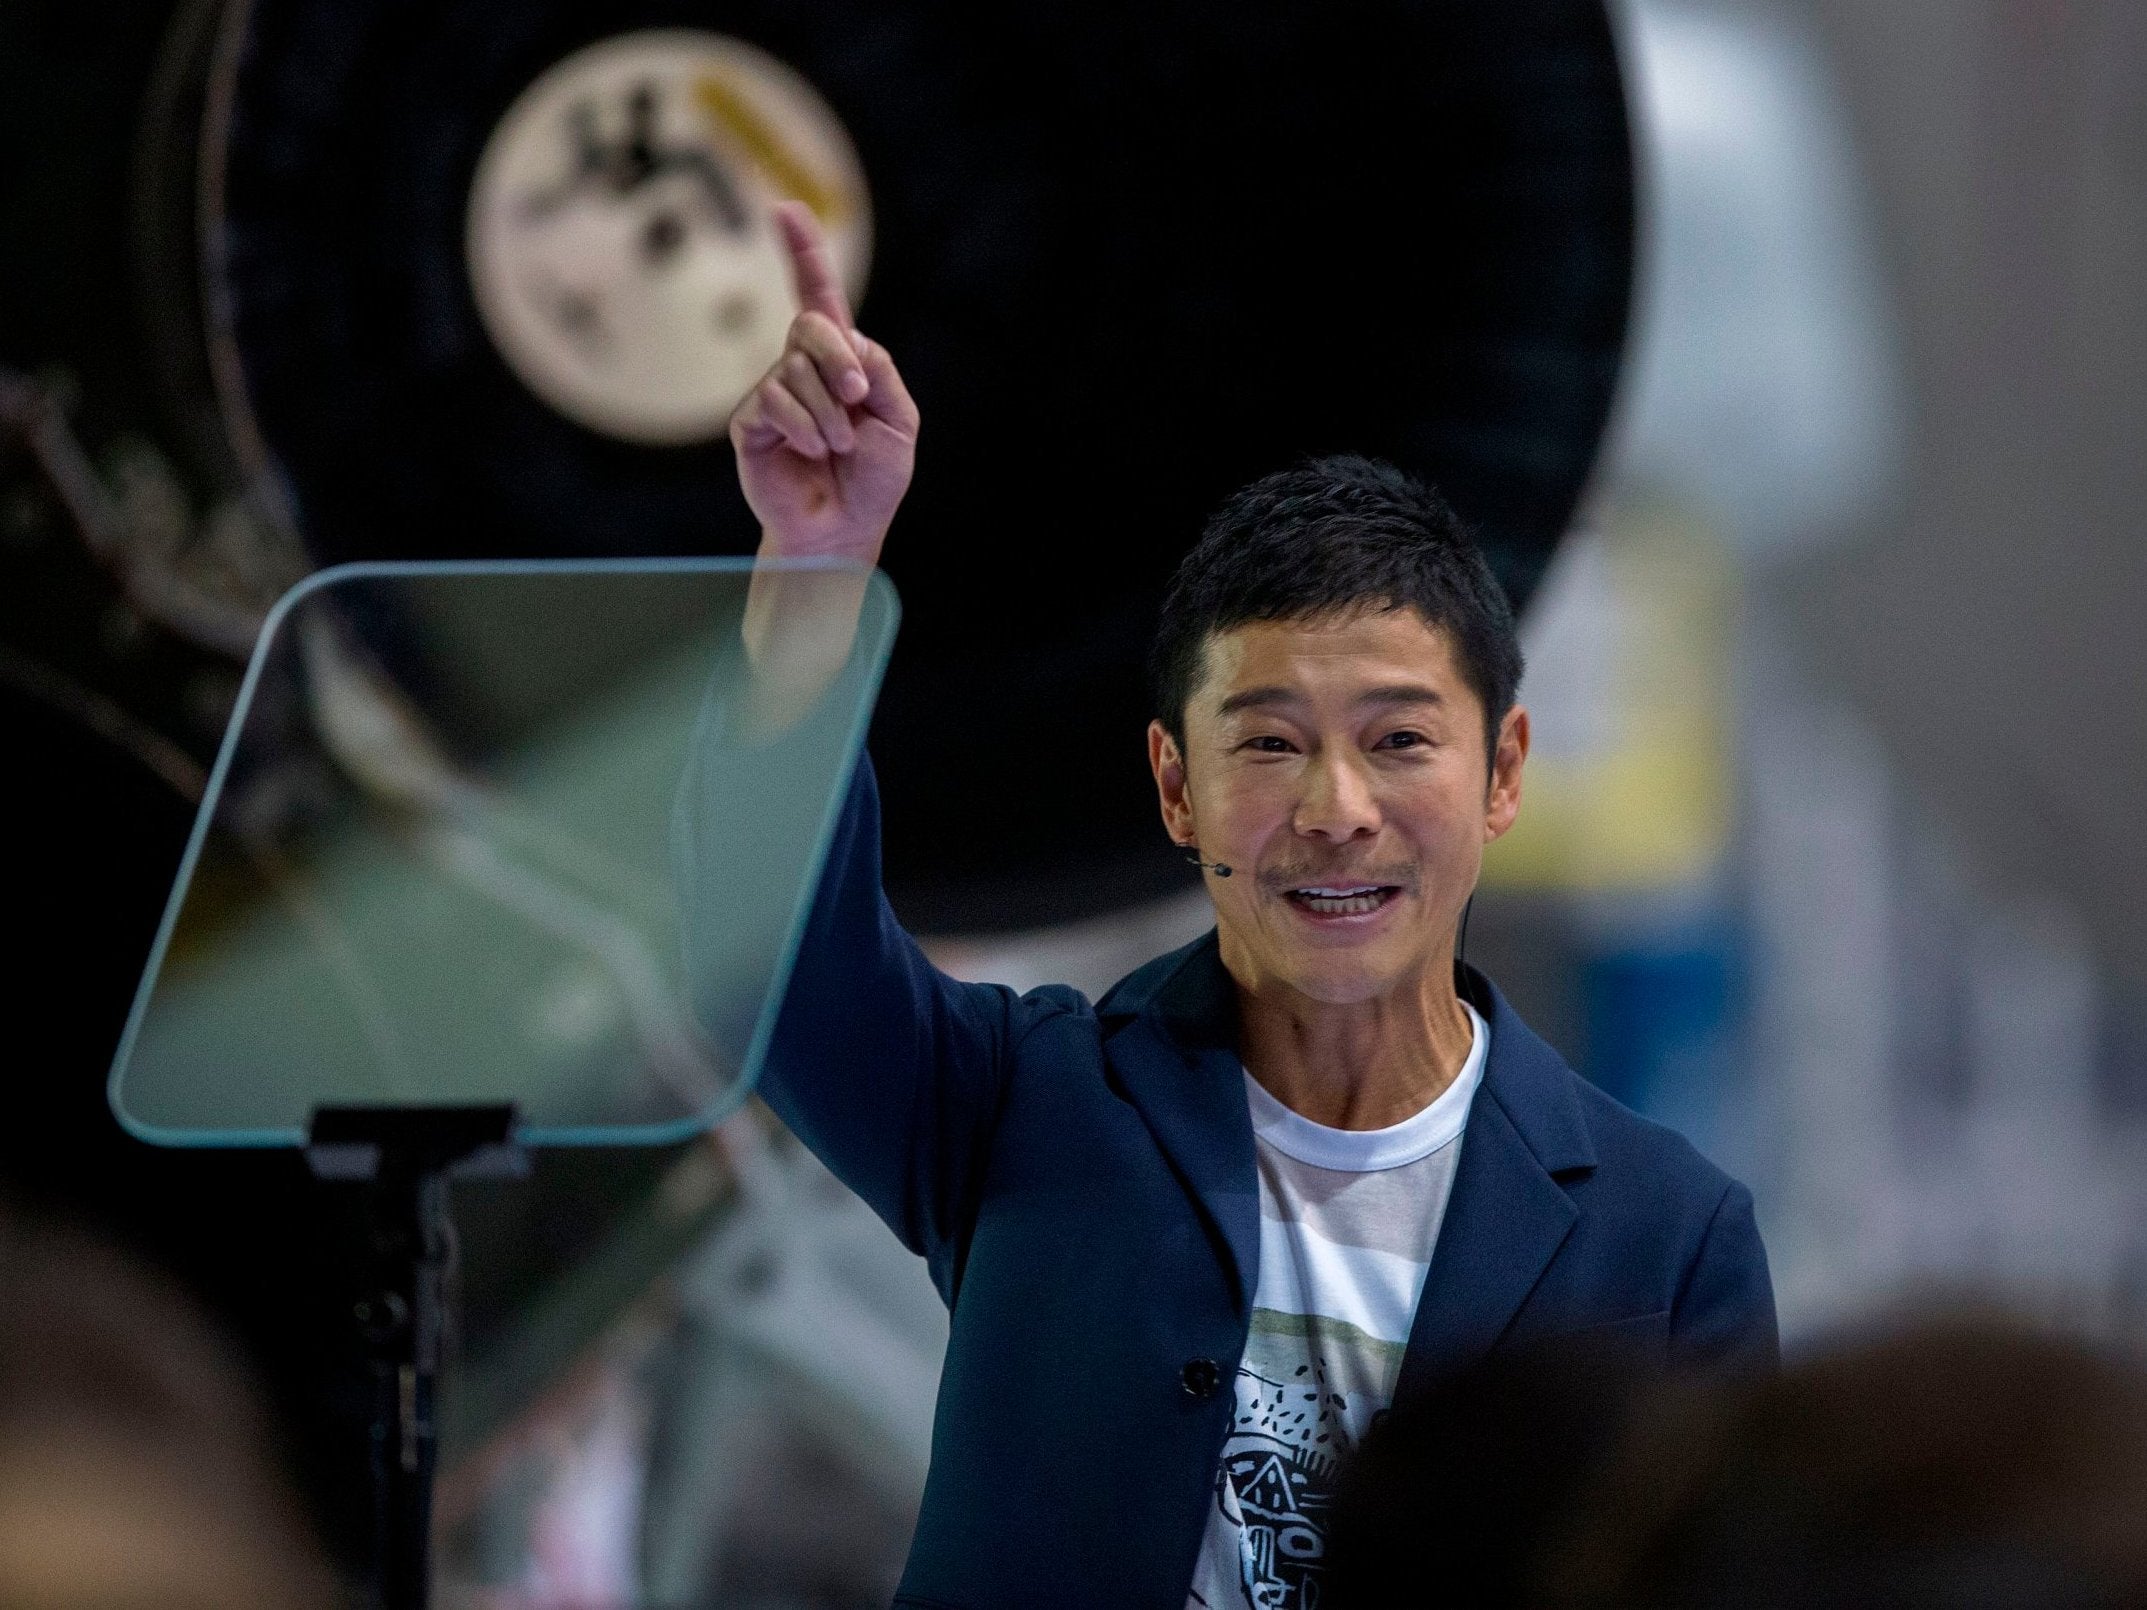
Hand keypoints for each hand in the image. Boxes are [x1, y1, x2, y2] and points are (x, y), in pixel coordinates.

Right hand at [729, 202, 917, 565]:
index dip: (802, 253)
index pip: (818, 297)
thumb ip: (880, 371)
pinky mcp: (750, 422)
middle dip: (839, 361)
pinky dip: (805, 428)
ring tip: (837, 448)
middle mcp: (801, 369)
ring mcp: (772, 393)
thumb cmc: (873, 480)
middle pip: (811, 326)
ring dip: (829, 414)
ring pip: (796, 370)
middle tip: (858, 402)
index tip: (785, 208)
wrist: (843, 529)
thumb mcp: (899, 421)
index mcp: (840, 362)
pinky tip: (813, 452)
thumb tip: (845, 339)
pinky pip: (774, 401)